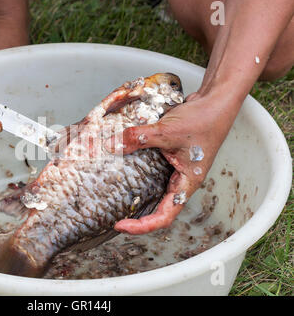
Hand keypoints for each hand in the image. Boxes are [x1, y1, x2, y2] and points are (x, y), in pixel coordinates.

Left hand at [106, 92, 234, 233]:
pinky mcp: (169, 156)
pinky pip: (152, 171)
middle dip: (136, 216)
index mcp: (186, 184)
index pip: (164, 216)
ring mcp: (175, 169)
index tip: (121, 226)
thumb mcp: (167, 131)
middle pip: (158, 209)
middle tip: (114, 218)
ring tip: (115, 198)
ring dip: (137, 196)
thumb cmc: (204, 120)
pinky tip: (122, 166)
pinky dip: (137, 171)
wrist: (215, 102)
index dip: (143, 226)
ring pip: (154, 191)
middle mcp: (180, 181)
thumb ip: (139, 138)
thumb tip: (112, 145)